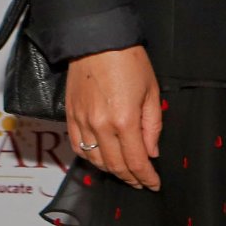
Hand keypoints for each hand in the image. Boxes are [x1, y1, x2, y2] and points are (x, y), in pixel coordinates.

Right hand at [65, 45, 162, 188]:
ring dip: (112, 171)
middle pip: (116, 166)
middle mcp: (101, 126)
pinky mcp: (70, 117)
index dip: (146, 178)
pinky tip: (101, 159)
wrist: (98, 40)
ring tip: (125, 172)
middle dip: (131, 178)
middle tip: (142, 181)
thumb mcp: (151, 90)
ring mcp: (83, 123)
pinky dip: (91, 159)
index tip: (154, 184)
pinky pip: (79, 148)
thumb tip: (152, 152)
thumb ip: (152, 125)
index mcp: (124, 120)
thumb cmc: (128, 60)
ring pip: (96, 161)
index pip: (136, 161)